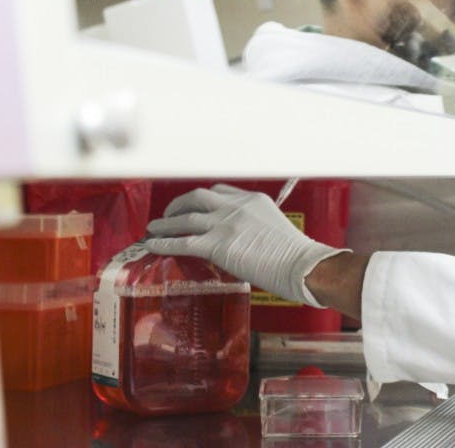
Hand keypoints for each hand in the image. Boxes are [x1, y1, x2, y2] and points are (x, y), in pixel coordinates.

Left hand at [144, 184, 348, 306]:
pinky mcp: (218, 244)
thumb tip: (244, 241)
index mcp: (253, 200)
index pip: (221, 191)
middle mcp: (236, 207)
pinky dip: (165, 242)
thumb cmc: (296, 255)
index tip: (195, 206)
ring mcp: (226, 224)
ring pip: (186, 217)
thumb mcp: (275, 228)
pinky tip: (154, 245)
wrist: (301, 264)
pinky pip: (183, 241)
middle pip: (198, 196)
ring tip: (153, 227)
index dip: (203, 199)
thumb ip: (255, 227)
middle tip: (170, 213)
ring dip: (165, 222)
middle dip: (179, 204)